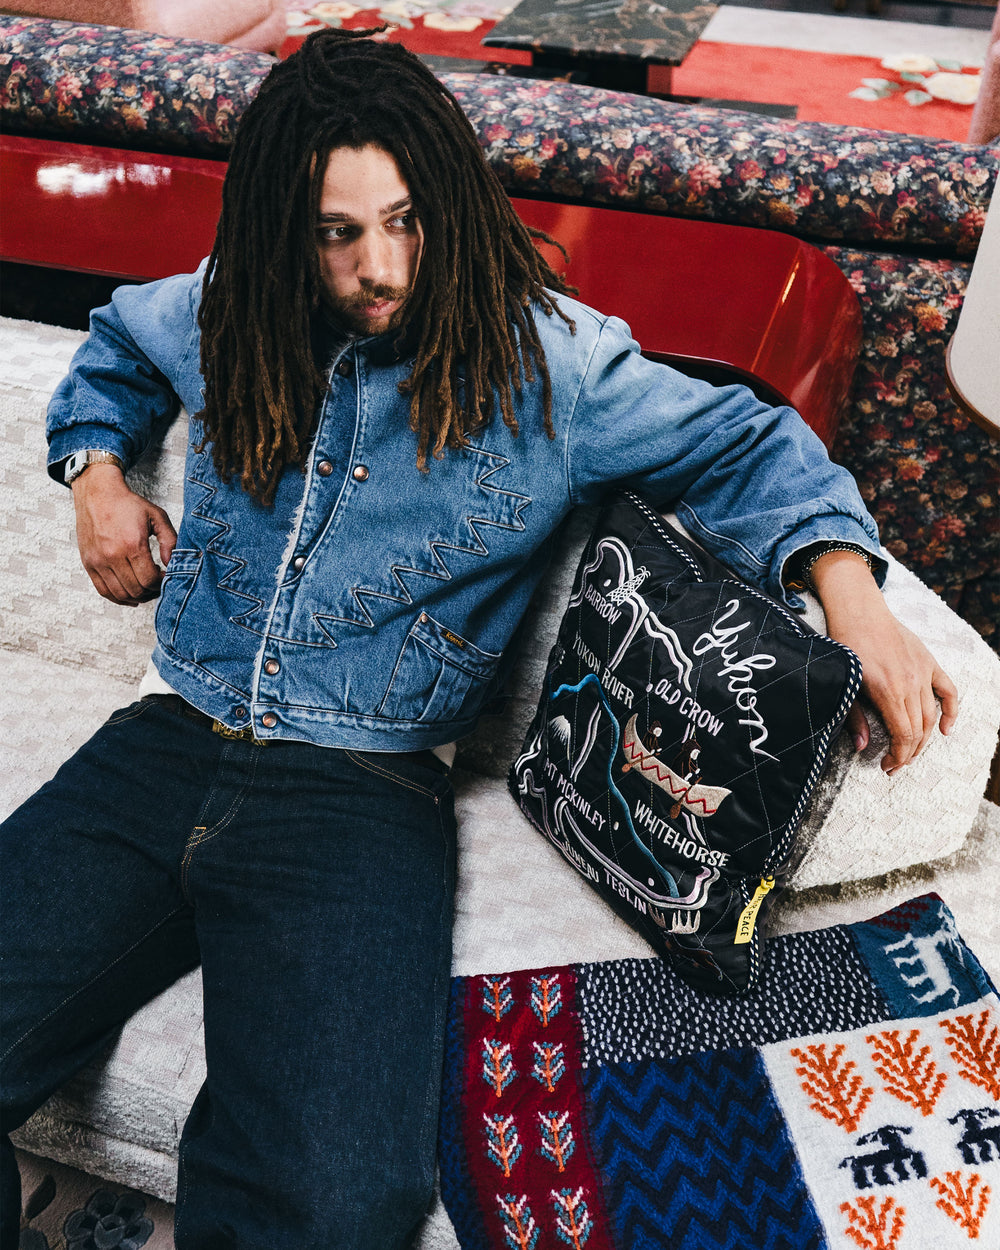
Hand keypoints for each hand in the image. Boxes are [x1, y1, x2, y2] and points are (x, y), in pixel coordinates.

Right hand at [72, 462, 176, 604]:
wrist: (97, 494)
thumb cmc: (127, 504)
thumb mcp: (157, 516)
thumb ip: (170, 541)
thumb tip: (173, 564)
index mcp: (132, 544)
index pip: (149, 579)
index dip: (161, 583)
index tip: (165, 576)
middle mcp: (112, 555)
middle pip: (136, 590)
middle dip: (151, 591)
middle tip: (157, 584)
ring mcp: (98, 561)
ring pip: (120, 594)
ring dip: (137, 597)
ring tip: (146, 588)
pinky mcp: (88, 564)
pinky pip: (103, 591)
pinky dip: (118, 598)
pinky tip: (130, 594)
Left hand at [810, 550, 957, 773]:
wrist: (858, 612)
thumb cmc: (845, 646)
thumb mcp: (844, 683)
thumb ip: (854, 717)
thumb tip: (863, 747)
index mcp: (888, 691)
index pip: (904, 735)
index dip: (899, 756)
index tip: (888, 767)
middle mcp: (910, 684)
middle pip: (918, 729)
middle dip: (908, 753)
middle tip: (894, 765)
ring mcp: (922, 672)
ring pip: (931, 715)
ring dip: (923, 739)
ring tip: (910, 753)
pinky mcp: (928, 662)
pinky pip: (948, 690)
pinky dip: (951, 711)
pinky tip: (945, 729)